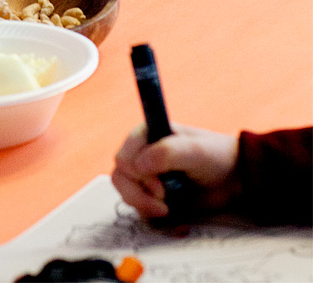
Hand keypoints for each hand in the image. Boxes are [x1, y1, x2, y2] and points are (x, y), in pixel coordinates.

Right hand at [112, 123, 239, 219]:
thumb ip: (165, 153)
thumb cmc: (214, 155)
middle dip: (139, 196)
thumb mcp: (193, 150)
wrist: (236, 179)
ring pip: (128, 196)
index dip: (136, 175)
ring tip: (170, 211)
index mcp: (146, 136)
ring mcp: (148, 179)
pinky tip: (179, 222)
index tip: (160, 187)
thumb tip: (138, 167)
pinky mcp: (156, 199)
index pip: (124, 157)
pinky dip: (158, 221)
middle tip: (164, 204)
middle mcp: (142, 156)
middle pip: (121, 179)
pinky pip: (144, 213)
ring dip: (146, 208)